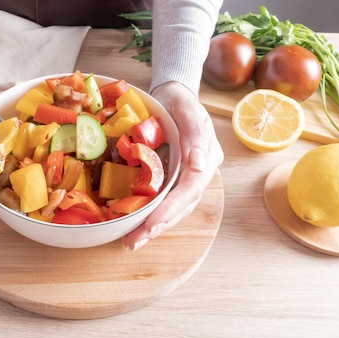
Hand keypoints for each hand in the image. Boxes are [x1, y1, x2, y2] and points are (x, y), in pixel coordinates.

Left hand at [121, 81, 223, 250]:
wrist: (172, 96)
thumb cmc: (179, 100)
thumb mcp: (187, 108)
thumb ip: (195, 134)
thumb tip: (200, 164)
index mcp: (207, 157)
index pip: (191, 188)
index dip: (172, 207)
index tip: (153, 222)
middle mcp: (198, 172)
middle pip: (182, 205)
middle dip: (159, 225)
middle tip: (135, 241)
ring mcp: (185, 178)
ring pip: (173, 208)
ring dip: (153, 227)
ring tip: (131, 242)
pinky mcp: (171, 179)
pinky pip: (162, 200)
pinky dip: (149, 215)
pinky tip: (133, 228)